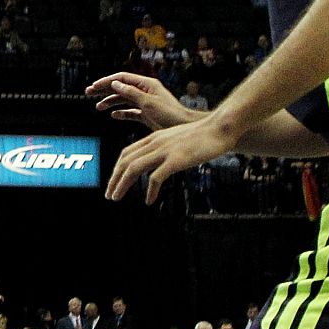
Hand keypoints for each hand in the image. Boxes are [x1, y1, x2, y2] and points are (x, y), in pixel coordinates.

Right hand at [86, 71, 198, 132]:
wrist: (185, 129)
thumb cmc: (171, 114)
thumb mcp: (148, 102)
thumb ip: (130, 92)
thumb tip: (115, 83)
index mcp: (146, 85)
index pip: (122, 79)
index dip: (106, 81)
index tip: (94, 86)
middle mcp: (145, 92)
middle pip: (120, 87)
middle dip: (104, 90)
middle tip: (89, 92)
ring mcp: (146, 103)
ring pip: (123, 100)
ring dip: (110, 102)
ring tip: (98, 107)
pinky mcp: (147, 115)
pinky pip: (130, 112)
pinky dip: (121, 114)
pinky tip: (114, 116)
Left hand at [105, 115, 241, 204]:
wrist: (219, 128)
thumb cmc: (201, 136)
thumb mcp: (176, 140)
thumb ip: (164, 149)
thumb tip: (157, 165)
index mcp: (153, 139)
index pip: (126, 153)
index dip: (117, 169)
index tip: (113, 181)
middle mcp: (155, 144)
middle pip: (125, 161)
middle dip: (114, 179)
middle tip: (109, 194)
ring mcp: (165, 151)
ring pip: (134, 168)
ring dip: (122, 184)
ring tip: (117, 197)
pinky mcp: (176, 160)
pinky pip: (156, 177)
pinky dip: (149, 190)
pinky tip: (149, 200)